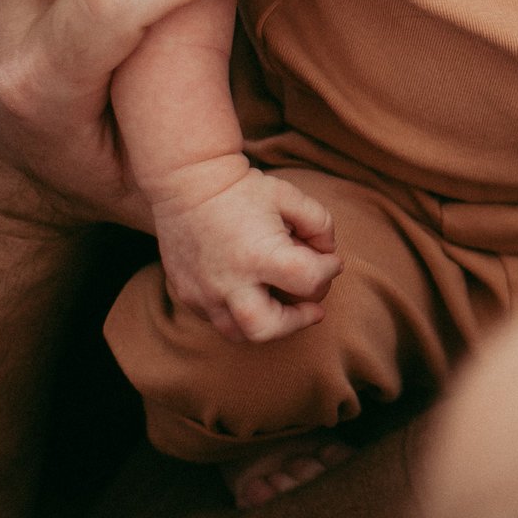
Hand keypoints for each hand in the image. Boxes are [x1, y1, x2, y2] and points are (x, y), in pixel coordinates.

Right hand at [150, 160, 340, 341]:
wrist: (187, 183)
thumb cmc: (243, 189)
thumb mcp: (291, 197)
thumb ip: (320, 224)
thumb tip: (328, 253)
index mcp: (259, 255)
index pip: (309, 281)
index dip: (329, 271)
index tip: (331, 261)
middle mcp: (229, 282)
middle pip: (267, 329)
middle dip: (297, 321)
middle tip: (311, 307)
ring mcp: (204, 292)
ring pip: (238, 333)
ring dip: (267, 325)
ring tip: (282, 305)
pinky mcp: (186, 294)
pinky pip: (217, 320)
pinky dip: (240, 314)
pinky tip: (253, 294)